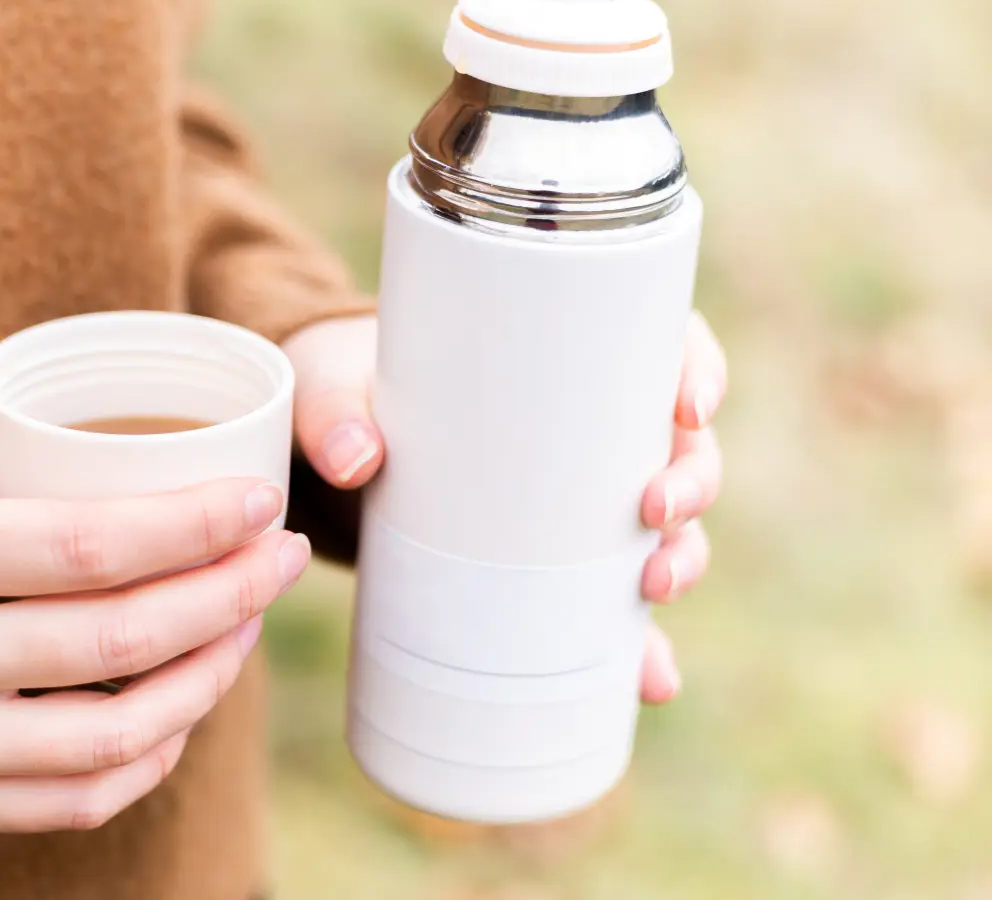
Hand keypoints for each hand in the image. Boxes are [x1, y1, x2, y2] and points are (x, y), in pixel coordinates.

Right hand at [0, 397, 309, 831]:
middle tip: (280, 556)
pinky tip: (181, 712)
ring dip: (206, 681)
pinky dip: (147, 760)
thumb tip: (75, 390)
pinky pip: (73, 799)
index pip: (84, 546)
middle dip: (228, 594)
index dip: (191, 527)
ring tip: (244, 629)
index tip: (258, 502)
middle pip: (118, 637)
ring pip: (113, 733)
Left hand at [283, 311, 727, 703]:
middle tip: (654, 510)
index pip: (662, 342)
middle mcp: (590, 426)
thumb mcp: (329, 385)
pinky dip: (639, 643)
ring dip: (683, 558)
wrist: (324, 439)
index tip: (689, 404)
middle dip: (692, 482)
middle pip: (680, 443)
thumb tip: (355, 461)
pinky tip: (650, 678)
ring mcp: (579, 498)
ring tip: (653, 589)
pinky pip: (613, 602)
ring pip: (666, 525)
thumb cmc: (343, 385)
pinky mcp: (551, 560)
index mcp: (561, 353)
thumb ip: (332, 413)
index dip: (697, 366)